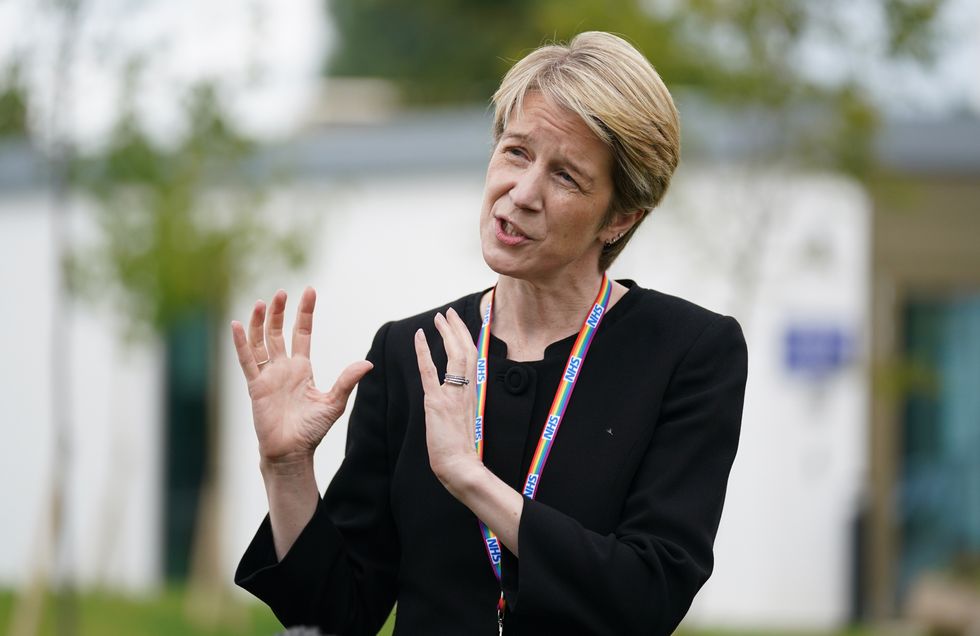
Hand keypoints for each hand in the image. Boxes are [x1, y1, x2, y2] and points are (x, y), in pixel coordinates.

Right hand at [231, 287, 372, 467]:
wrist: (292, 453)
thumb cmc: (312, 431)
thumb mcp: (333, 403)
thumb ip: (347, 381)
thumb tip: (368, 363)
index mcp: (302, 369)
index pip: (302, 333)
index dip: (304, 313)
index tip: (309, 291)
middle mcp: (283, 368)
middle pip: (278, 333)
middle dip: (280, 312)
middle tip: (282, 293)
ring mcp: (268, 376)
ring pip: (261, 342)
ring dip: (261, 322)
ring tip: (264, 302)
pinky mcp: (256, 387)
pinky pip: (247, 361)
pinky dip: (241, 343)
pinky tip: (237, 325)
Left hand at [414, 308, 481, 490]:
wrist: (461, 467)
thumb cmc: (462, 450)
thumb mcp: (466, 421)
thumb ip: (462, 406)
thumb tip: (459, 400)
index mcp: (472, 393)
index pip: (472, 358)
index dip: (466, 338)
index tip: (460, 324)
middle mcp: (465, 390)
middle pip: (466, 350)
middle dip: (457, 328)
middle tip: (448, 313)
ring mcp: (452, 395)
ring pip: (454, 355)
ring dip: (447, 333)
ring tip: (439, 318)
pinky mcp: (436, 403)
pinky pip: (430, 371)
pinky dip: (424, 351)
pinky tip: (419, 336)